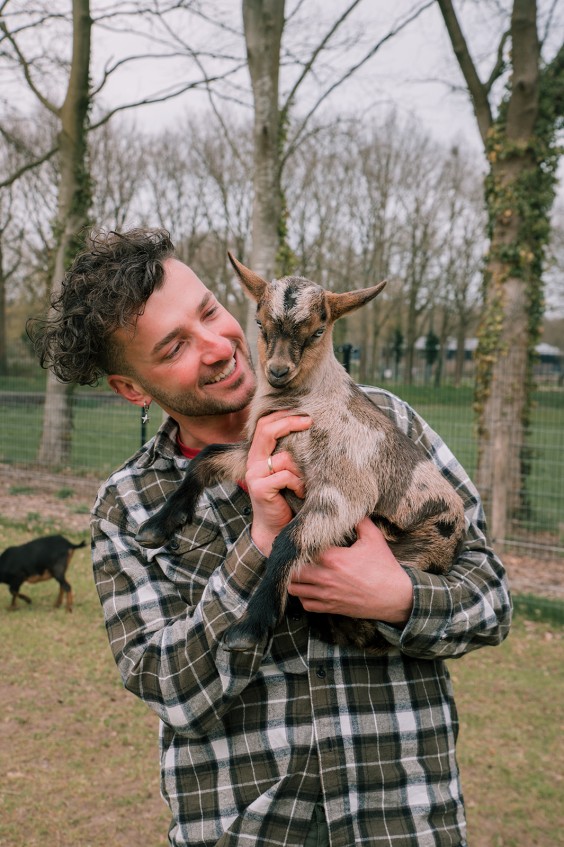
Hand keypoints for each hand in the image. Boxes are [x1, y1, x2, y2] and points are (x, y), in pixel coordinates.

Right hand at [245, 411, 311, 554]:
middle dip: (290, 422)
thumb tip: (310, 429)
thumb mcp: (287, 472)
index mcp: (258, 455)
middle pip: (267, 430)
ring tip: (305, 484)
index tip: (303, 414)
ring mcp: (254, 475)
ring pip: (284, 457)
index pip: (264, 425)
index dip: (282, 415)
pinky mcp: (260, 488)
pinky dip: (298, 484)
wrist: (276, 529)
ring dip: (301, 470)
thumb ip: (289, 454)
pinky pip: (286, 475)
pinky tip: (300, 494)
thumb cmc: (287, 499)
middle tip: (309, 421)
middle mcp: (253, 462)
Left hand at [287, 517, 413, 625]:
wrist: (396, 597)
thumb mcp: (374, 539)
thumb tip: (349, 508)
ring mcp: (327, 594)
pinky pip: (306, 605)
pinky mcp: (331, 607)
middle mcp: (325, 577)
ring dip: (294, 580)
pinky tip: (309, 589)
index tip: (296, 539)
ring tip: (299, 572)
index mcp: (333, 558)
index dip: (296, 543)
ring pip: (295, 589)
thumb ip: (359, 521)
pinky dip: (304, 597)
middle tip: (293, 556)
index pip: (301, 549)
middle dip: (290, 563)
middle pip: (292, 571)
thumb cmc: (384, 567)